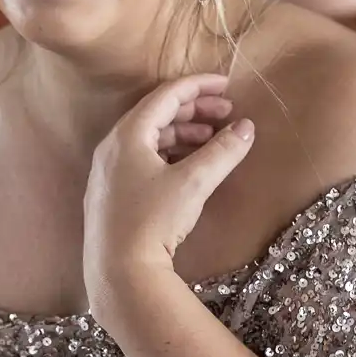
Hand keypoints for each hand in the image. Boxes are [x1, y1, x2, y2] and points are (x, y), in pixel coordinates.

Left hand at [82, 74, 255, 305]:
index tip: (227, 86)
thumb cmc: (153, 220)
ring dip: (183, 134)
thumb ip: (222, 152)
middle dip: (194, 111)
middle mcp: (112, 146)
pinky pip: (143, 159)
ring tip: (213, 140)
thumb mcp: (194, 183)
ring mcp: (109, 171)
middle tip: (226, 114)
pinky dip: (169, 154)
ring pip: (150, 139)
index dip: (199, 86)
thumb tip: (246, 127)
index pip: (166, 95)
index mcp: (128, 134)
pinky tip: (190, 167)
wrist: (118, 270)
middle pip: (157, 114)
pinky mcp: (112, 194)